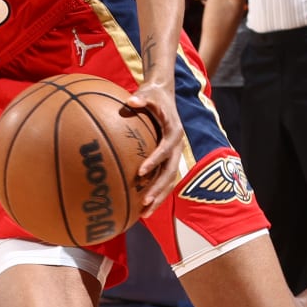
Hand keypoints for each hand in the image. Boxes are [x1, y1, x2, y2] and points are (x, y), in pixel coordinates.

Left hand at [123, 79, 180, 214]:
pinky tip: (141, 206)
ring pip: (169, 181)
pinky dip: (155, 193)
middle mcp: (177, 147)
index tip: (141, 172)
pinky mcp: (168, 160)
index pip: (165, 150)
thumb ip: (141, 98)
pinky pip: (163, 179)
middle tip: (144, 201)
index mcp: (174, 132)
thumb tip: (130, 101)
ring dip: (158, 197)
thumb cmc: (154, 95)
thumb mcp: (149, 93)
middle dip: (158, 189)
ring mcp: (174, 155)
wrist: (165, 96)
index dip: (155, 161)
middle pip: (170, 172)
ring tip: (144, 214)